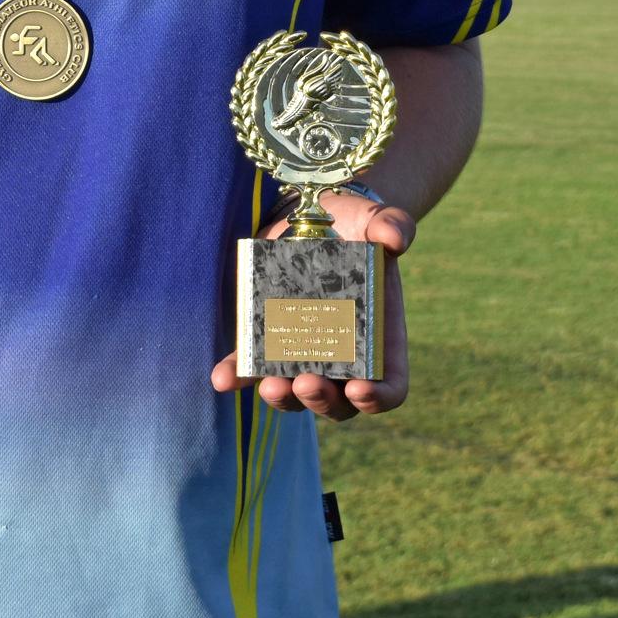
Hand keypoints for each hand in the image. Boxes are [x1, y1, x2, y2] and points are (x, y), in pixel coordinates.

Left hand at [209, 192, 412, 422]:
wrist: (310, 215)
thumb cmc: (353, 224)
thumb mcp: (375, 219)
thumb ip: (392, 225)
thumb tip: (394, 239)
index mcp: (379, 340)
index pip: (388, 387)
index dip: (378, 398)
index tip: (361, 389)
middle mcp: (343, 356)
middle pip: (338, 401)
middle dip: (322, 400)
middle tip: (307, 383)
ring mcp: (303, 353)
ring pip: (295, 394)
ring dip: (282, 397)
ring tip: (270, 384)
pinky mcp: (266, 339)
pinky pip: (252, 367)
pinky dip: (238, 376)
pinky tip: (223, 378)